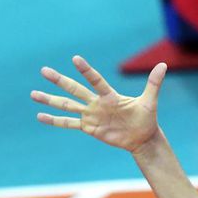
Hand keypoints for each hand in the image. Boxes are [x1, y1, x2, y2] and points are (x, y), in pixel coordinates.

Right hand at [32, 55, 166, 152]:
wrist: (142, 137)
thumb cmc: (146, 118)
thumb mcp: (149, 102)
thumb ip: (153, 84)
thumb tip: (164, 65)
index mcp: (110, 96)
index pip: (96, 81)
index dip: (86, 71)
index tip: (75, 59)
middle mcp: (97, 103)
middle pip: (74, 90)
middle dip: (59, 81)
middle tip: (43, 70)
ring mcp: (90, 114)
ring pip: (67, 105)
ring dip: (51, 100)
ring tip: (33, 94)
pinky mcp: (88, 127)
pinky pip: (69, 123)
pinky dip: (55, 120)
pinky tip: (40, 116)